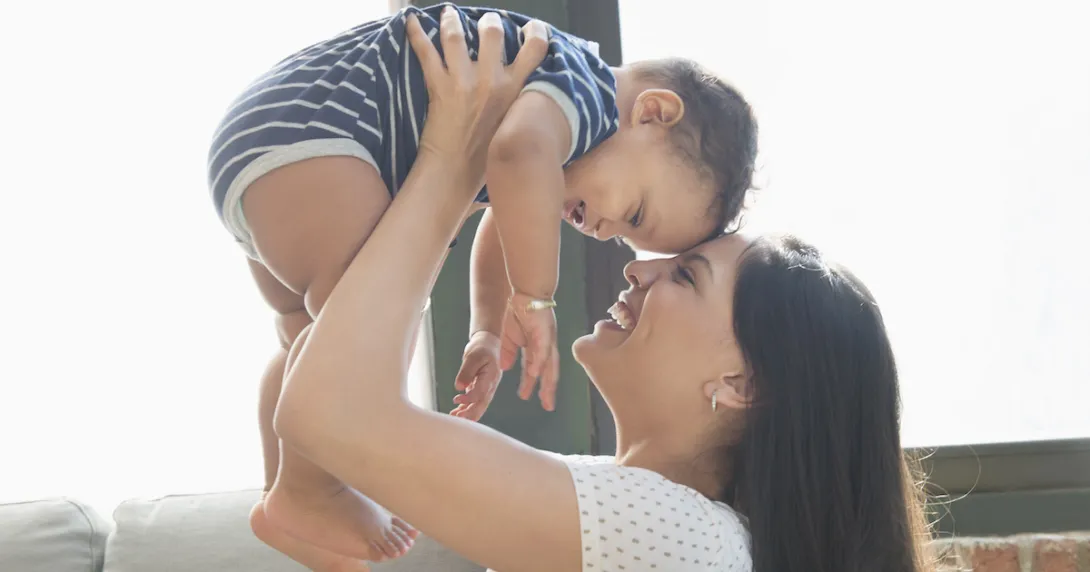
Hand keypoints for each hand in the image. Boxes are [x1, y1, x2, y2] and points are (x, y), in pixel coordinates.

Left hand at [406, 7, 548, 191]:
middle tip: (485, 21)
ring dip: (451, 20)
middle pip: (492, 32)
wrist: (456, 172)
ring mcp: (463, 82)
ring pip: (456, 36)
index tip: (531, 27)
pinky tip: (410, 21)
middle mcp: (491, 81)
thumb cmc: (486, 155)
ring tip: (448, 14)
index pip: (535, 49)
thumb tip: (515, 84)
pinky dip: (416, 33)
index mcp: (514, 90)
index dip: (535, 31)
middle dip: (488, 21)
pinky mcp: (439, 87)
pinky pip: (425, 52)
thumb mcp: (511, 123)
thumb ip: (515, 99)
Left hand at [452, 331, 504, 420]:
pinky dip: (466, 407)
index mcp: (491, 376)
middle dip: (470, 413)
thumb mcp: (472, 356)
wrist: (487, 344)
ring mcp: (487, 388)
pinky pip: (475, 401)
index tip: (456, 399)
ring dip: (468, 413)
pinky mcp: (480, 388)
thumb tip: (459, 387)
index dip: (469, 398)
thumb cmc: (481, 348)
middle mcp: (491, 385)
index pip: (481, 392)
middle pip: (482, 403)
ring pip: (479, 405)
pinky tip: (456, 411)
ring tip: (454, 416)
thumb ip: (466, 371)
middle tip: (457, 417)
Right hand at [502, 293, 559, 411]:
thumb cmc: (519, 311)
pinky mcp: (544, 331)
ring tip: (543, 397)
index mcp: (537, 347)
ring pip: (548, 364)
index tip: (534, 400)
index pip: (538, 370)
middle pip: (549, 371)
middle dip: (548, 389)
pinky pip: (542, 350)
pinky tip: (535, 374)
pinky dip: (539, 363)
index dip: (536, 385)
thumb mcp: (509, 336)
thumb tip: (506, 368)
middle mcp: (545, 346)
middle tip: (547, 406)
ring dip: (545, 381)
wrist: (524, 291)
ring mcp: (546, 339)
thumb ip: (508, 352)